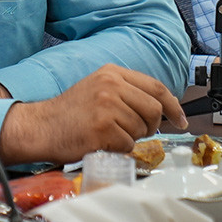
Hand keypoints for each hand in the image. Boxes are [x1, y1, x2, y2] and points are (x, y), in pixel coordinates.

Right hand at [0, 64, 186, 164]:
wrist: (41, 126)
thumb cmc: (70, 112)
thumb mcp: (98, 88)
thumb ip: (127, 92)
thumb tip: (161, 110)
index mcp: (111, 73)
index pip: (156, 87)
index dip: (173, 106)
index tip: (180, 119)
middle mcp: (110, 85)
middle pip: (154, 109)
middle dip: (151, 126)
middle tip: (135, 132)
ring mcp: (107, 105)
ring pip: (142, 129)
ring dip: (130, 138)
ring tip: (108, 134)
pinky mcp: (103, 128)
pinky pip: (128, 145)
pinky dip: (118, 149)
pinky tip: (101, 142)